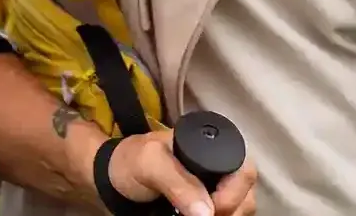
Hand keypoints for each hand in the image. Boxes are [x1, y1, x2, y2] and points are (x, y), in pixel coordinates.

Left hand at [103, 130, 257, 215]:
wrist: (108, 179)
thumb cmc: (130, 162)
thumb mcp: (150, 163)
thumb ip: (178, 183)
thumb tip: (207, 213)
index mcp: (214, 147)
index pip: (246, 172)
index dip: (234, 195)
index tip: (212, 209)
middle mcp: (220, 168)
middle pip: (247, 196)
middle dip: (230, 211)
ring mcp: (214, 189)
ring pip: (240, 210)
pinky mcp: (205, 206)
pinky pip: (225, 215)